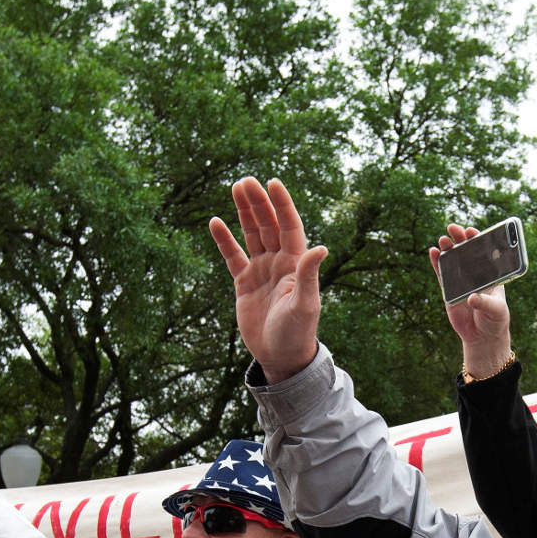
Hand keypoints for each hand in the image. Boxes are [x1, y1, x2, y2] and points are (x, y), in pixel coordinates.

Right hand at [208, 176, 326, 382]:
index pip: (289, 226)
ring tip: (236, 188)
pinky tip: (215, 222)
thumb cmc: (297, 333)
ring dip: (244, 212)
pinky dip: (224, 240)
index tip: (272, 183)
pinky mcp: (244, 283)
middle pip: (268, 225)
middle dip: (258, 203)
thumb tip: (321, 248)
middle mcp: (279, 263)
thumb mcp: (305, 305)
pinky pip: (233, 256)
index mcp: (296, 264)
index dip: (282, 204)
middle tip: (245, 181)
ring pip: (251, 235)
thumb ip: (308, 276)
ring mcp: (261, 271)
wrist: (280, 356)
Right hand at [432, 225, 511, 378]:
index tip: (471, 231)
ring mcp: (461, 281)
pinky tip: (433, 252)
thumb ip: (485, 303)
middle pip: (466, 251)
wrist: (483, 336)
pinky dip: (437, 263)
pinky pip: (442, 274)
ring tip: (442, 239)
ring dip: (447, 248)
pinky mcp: (449, 290)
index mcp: (490, 273)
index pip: (484, 252)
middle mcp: (475, 273)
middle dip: (460, 238)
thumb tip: (471, 298)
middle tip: (453, 228)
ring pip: (453, 260)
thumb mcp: (496, 311)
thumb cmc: (495, 320)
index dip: (477, 239)